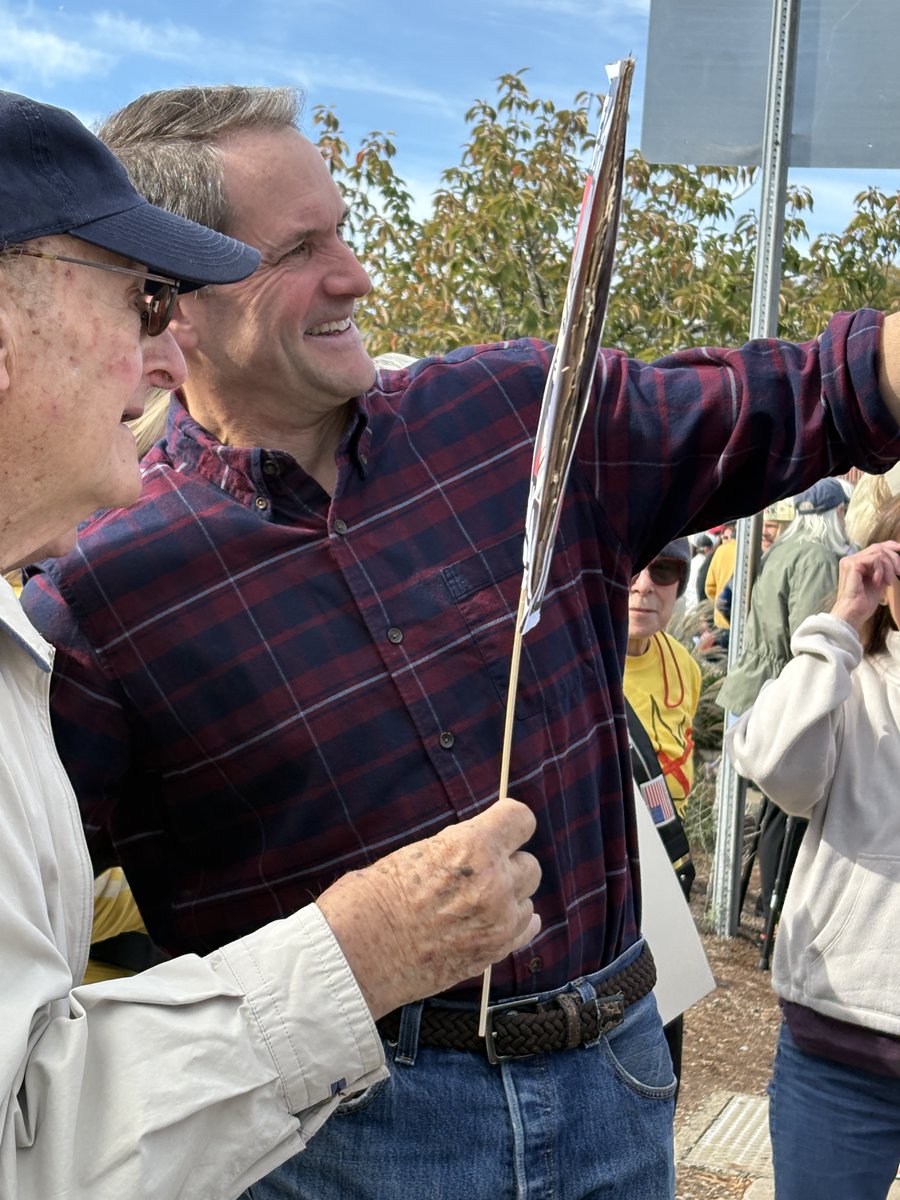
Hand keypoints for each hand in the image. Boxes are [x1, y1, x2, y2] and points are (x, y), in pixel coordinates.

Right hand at [316, 798, 540, 1018]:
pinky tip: (494, 920)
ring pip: (527, 899)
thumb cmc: (367, 901)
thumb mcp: (411, 855)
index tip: (499, 826)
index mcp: (470, 848)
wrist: (353, 959)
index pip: (520, 819)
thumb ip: (453, 850)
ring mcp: (497, 923)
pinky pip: (524, 930)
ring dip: (509, 897)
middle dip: (507, 864)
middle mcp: (493, 884)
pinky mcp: (493, 954)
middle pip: (529, 864)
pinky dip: (513, 923)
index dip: (509, 822)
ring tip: (475, 902)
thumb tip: (471, 850)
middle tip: (477, 872)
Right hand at [830, 540, 899, 632]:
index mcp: (856, 563)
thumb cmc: (863, 602)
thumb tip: (896, 562)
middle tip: (899, 572)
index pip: (876, 547)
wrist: (853, 612)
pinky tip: (878, 582)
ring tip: (889, 582)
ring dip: (889, 567)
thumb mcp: (879, 582)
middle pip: (878, 547)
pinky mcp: (852, 564)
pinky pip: (874, 559)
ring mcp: (850, 561)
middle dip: (894, 558)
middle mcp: (851, 559)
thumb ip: (884, 570)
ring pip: (878, 552)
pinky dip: (880, 570)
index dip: (890, 546)